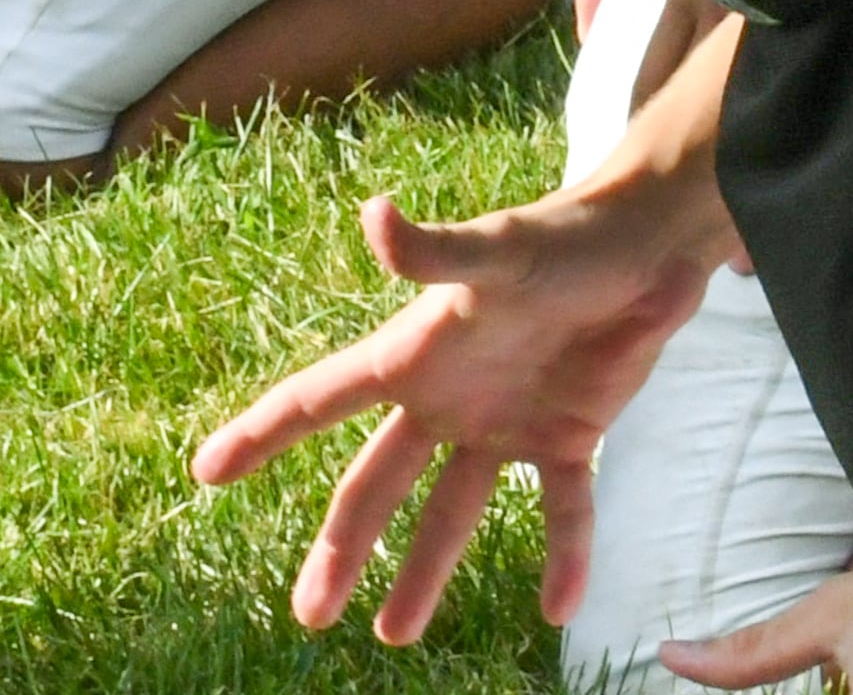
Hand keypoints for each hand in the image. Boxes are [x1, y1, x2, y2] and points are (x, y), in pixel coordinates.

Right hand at [193, 186, 717, 644]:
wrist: (647, 244)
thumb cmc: (563, 237)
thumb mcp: (497, 252)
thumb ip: (434, 251)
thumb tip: (373, 215)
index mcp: (412, 354)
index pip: (318, 399)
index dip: (260, 435)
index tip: (205, 474)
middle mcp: (446, 396)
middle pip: (375, 482)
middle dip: (339, 547)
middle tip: (309, 615)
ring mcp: (503, 422)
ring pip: (452, 513)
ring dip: (425, 573)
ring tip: (396, 637)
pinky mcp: (566, 438)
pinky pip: (561, 512)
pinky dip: (563, 558)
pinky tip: (558, 607)